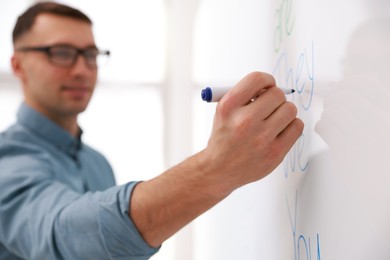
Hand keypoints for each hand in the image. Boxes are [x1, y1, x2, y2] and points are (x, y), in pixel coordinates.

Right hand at [129, 71, 302, 247]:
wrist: (220, 169)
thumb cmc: (224, 138)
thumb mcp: (223, 111)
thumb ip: (245, 95)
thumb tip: (271, 85)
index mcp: (228, 107)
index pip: (258, 79)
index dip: (267, 80)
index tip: (267, 86)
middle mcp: (244, 122)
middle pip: (277, 94)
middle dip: (274, 98)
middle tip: (269, 107)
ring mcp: (261, 139)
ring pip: (290, 109)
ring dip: (284, 112)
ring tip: (273, 120)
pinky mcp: (275, 153)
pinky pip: (297, 127)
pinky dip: (291, 126)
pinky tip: (279, 130)